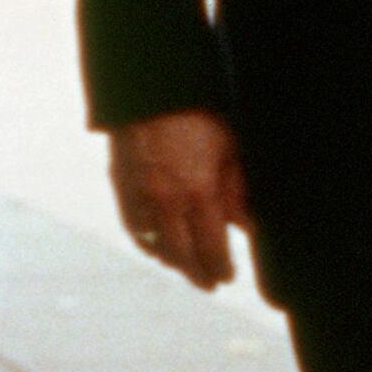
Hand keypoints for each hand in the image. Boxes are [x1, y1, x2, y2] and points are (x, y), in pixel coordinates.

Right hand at [109, 110, 249, 291]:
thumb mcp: (230, 149)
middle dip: (199, 275)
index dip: (222, 269)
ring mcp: (140, 196)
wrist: (150, 87)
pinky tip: (159, 250)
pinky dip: (148, 245)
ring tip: (188, 270)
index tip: (229, 278)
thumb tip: (249, 226)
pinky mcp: (121, 186)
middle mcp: (166, 202)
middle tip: (210, 284)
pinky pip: (134, 229)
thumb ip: (238, 192)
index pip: (212, 251)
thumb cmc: (197, 113)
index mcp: (199, 194)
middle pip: (183, 258)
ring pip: (156, 247)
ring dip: (174, 263)